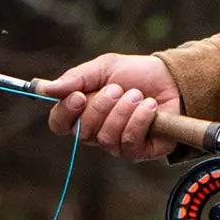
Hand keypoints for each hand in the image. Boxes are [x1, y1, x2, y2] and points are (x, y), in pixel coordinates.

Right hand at [41, 51, 181, 161]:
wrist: (171, 79)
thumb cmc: (136, 74)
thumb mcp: (104, 67)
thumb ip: (76, 77)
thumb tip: (47, 89)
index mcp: (82, 113)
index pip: (59, 124)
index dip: (65, 113)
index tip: (78, 96)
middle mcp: (96, 133)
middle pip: (83, 132)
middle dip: (101, 106)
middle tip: (118, 89)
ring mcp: (117, 144)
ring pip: (106, 138)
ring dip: (123, 111)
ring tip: (137, 95)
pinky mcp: (139, 151)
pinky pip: (129, 143)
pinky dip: (139, 120)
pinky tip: (149, 106)